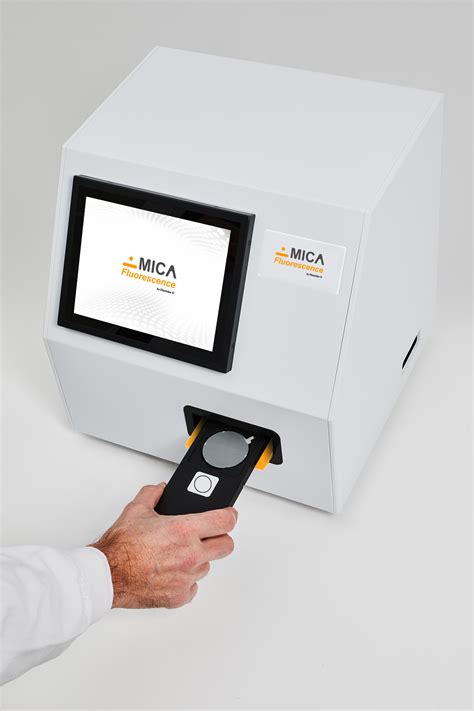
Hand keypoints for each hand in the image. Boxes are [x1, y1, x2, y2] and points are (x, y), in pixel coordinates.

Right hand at [90, 483, 236, 608]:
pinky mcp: (179, 596)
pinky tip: (173, 572)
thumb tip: (160, 489)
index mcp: (184, 530)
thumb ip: (153, 494)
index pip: (226, 521)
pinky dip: (186, 581)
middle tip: (209, 535)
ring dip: (199, 559)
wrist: (106, 576)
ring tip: (180, 554)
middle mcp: (190, 554)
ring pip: (208, 566)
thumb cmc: (120, 547)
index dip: (229, 515)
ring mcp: (186, 577)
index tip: (228, 514)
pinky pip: (193, 587)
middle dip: (220, 538)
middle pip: (227, 546)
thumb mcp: (136, 509)